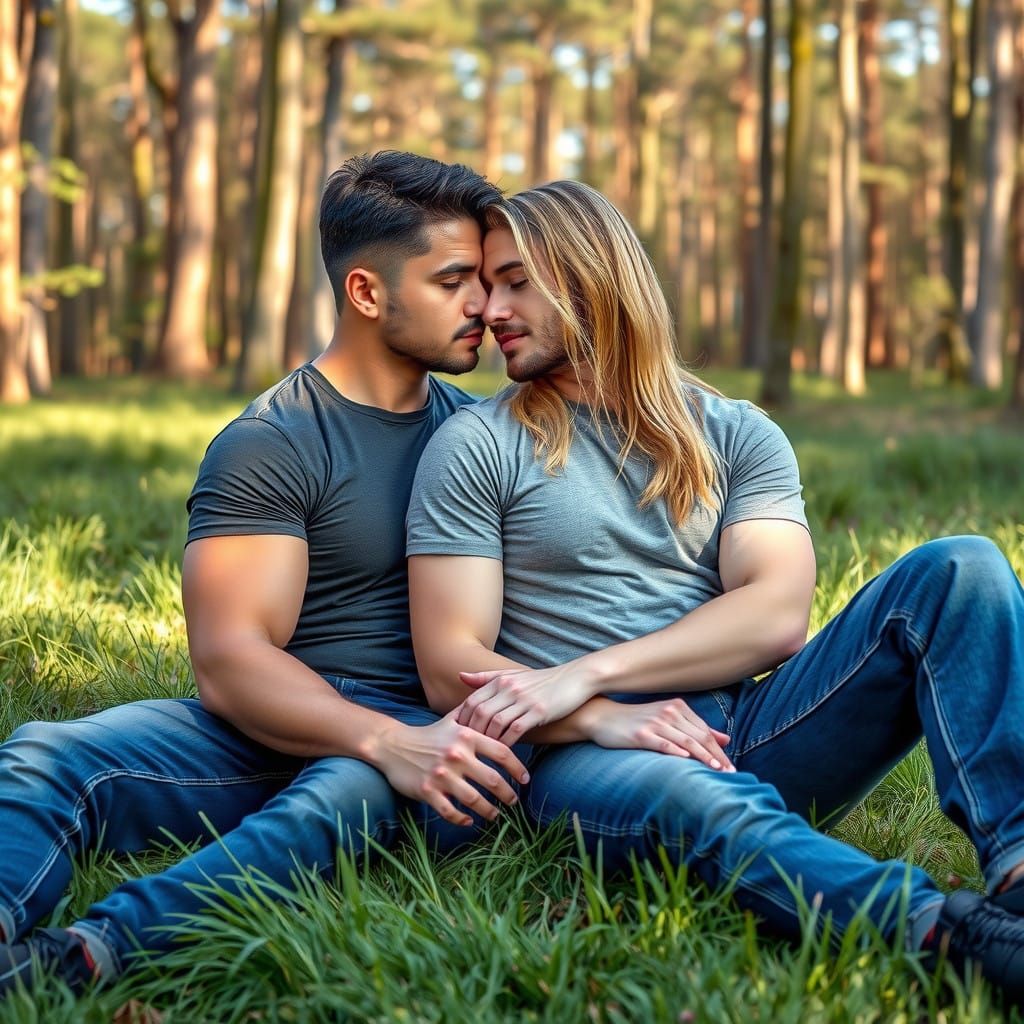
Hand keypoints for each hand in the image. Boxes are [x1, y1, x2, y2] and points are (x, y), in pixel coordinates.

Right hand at [374, 712, 530, 826]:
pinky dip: (461, 819)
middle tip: (514, 801)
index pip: (502, 752)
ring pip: (474, 799)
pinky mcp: (428, 791)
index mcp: (466, 736)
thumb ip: (473, 715)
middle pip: (492, 780)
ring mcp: (442, 775)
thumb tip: (496, 703)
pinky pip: (450, 811)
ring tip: (495, 815)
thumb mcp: (451, 720)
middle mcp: (456, 755)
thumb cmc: (428, 735)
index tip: (526, 779)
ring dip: (488, 811)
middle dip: (507, 794)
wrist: (393, 745)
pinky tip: (469, 821)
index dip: (518, 768)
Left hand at [455, 662, 596, 743]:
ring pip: (495, 722)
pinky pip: (516, 730)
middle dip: (470, 732)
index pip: (472, 701)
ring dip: (487, 739)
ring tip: (483, 754)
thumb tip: (460, 676)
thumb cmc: (543, 681)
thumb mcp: (515, 676)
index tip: (457, 736)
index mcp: (502, 680)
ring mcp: (524, 699)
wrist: (577, 679)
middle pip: (480, 712)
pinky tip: (504, 753)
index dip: (462, 720)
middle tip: (466, 749)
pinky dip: (507, 742)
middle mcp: (510, 688)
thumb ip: (487, 677)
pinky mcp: (539, 711)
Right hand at [588, 697, 734, 770]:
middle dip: (717, 757)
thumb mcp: (668, 720)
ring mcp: (654, 723)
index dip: (720, 751)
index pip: (706, 732)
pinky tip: (687, 760)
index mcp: (678, 707)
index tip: (732, 768)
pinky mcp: (641, 734)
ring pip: (686, 741)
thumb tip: (726, 739)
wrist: (603, 718)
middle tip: (732, 774)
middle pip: (700, 737)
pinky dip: (676, 751)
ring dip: (703, 756)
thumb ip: (697, 728)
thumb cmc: (636, 721)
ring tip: (717, 771)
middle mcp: (669, 712)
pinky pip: (663, 743)